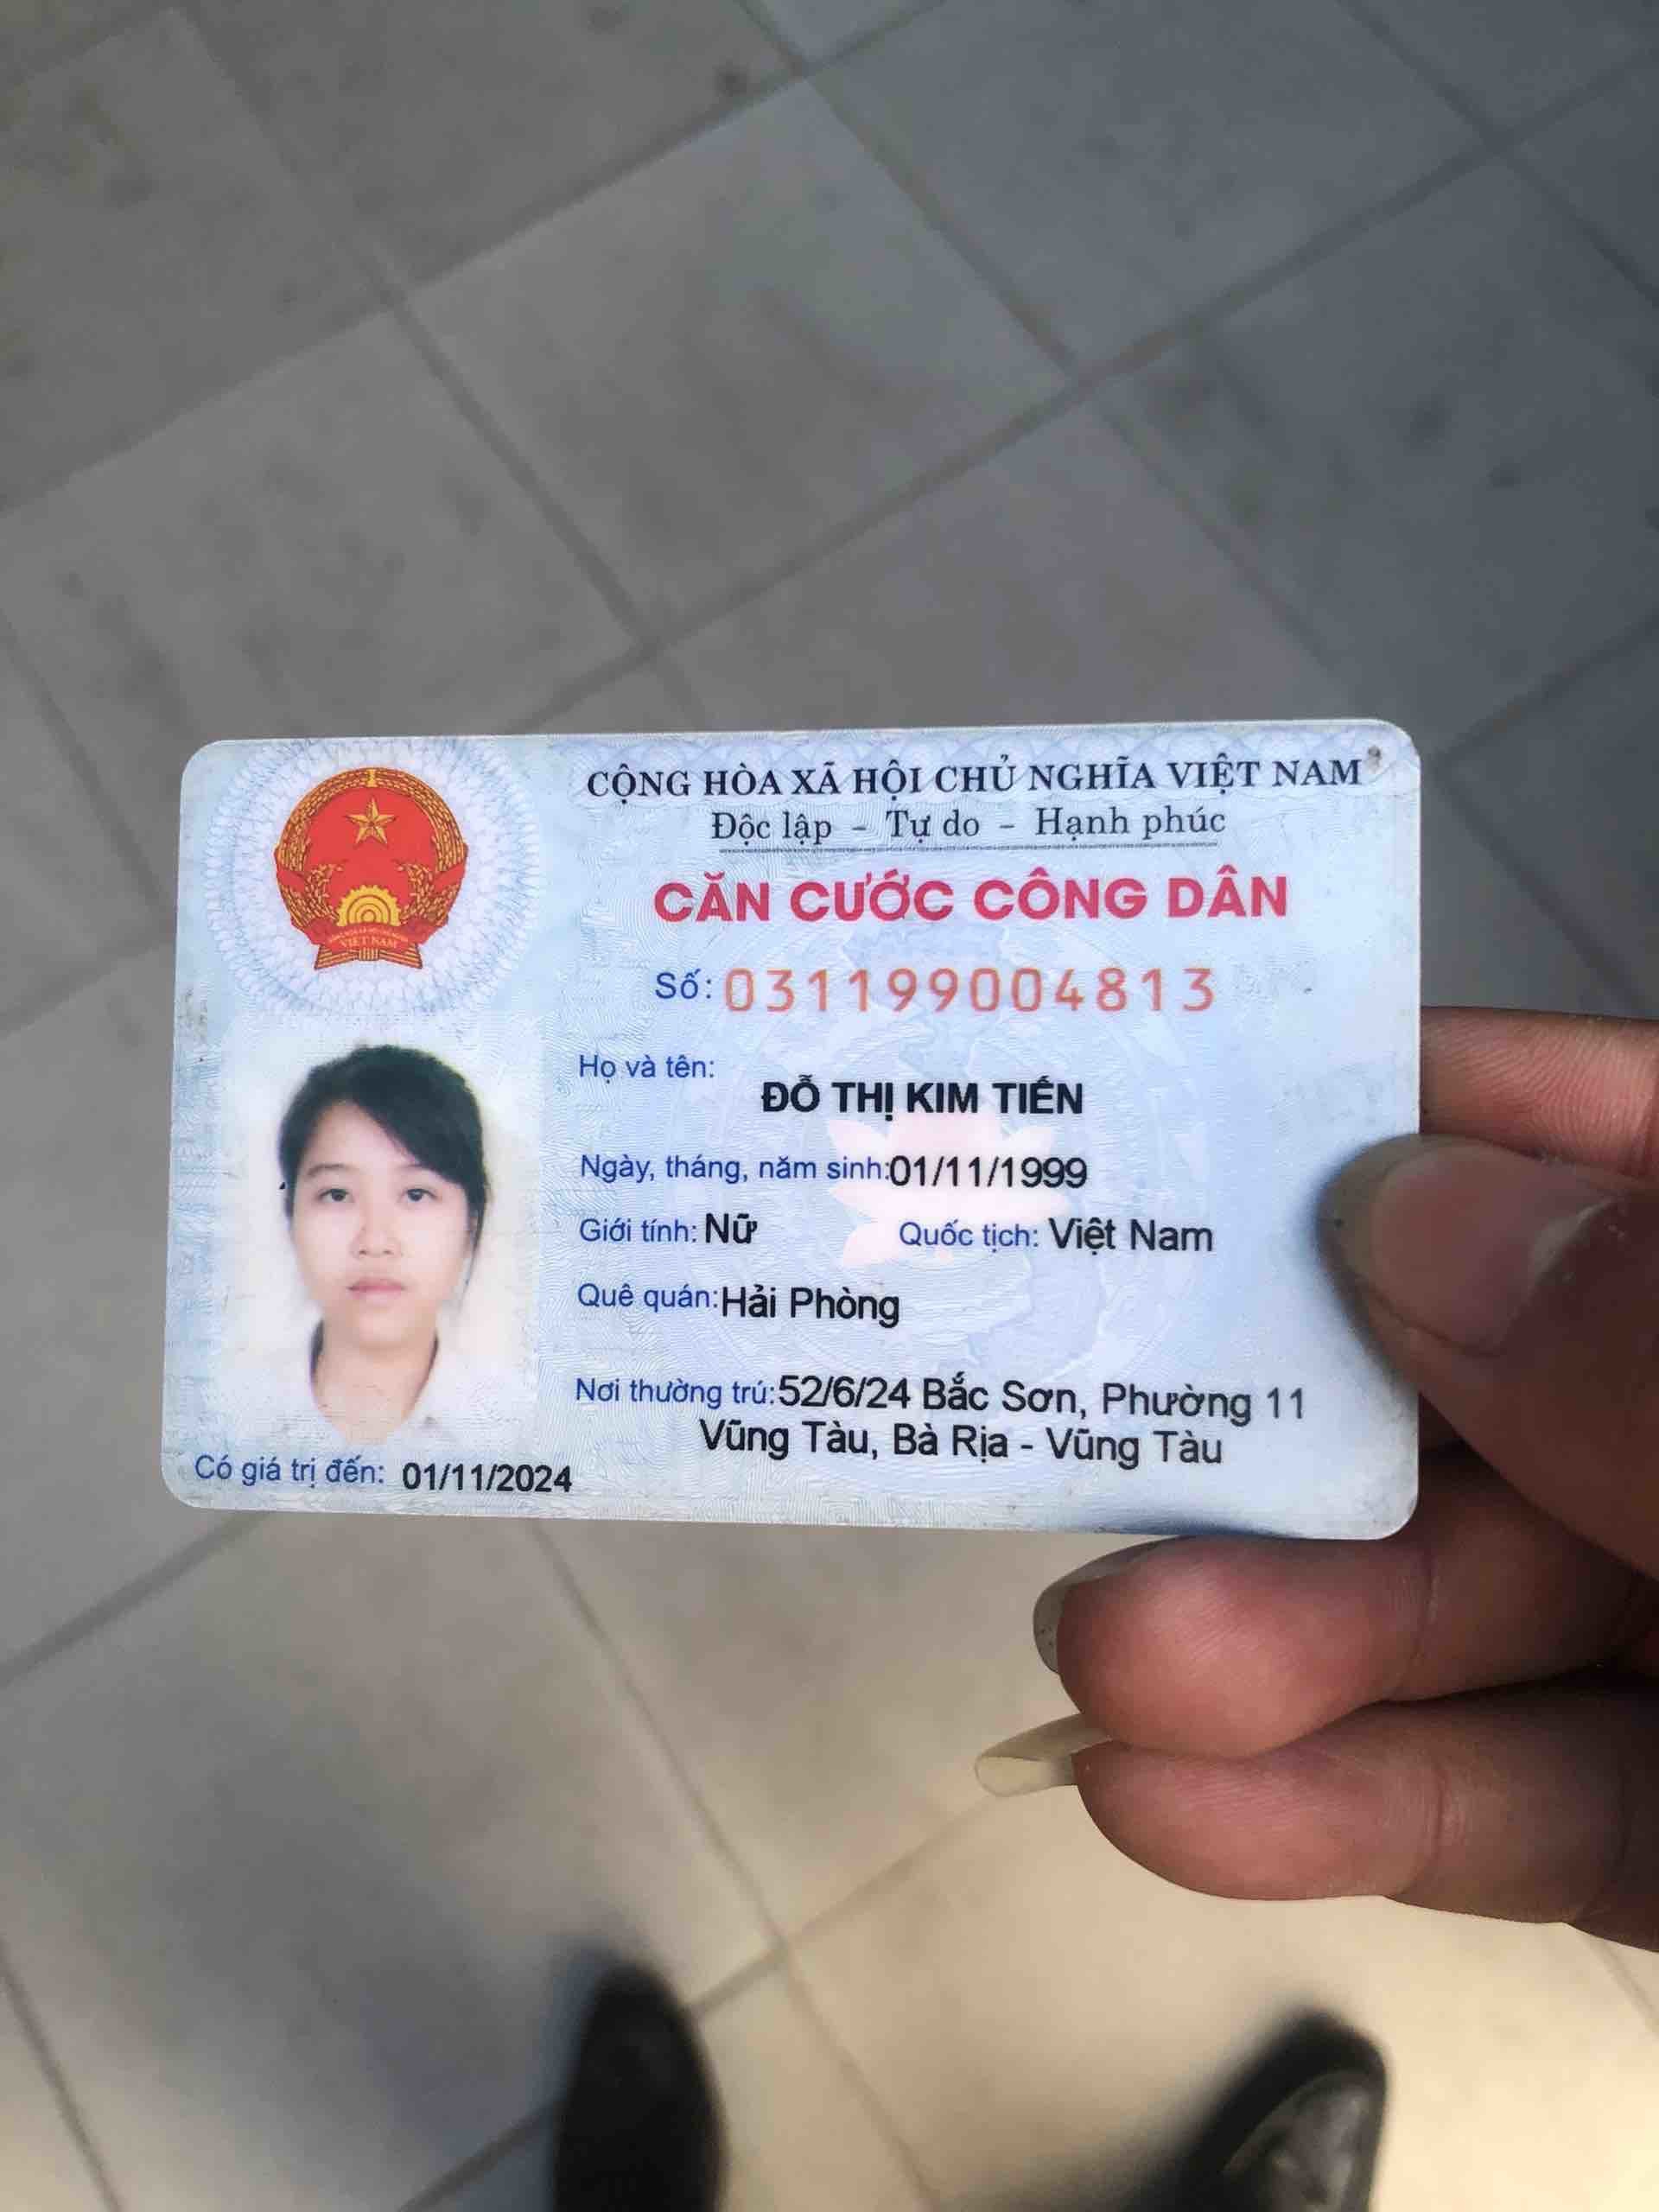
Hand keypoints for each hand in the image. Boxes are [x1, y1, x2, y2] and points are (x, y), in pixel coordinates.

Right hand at [1029, 1009, 1658, 1949]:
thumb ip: (1654, 1349)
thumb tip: (1406, 1205)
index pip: (1604, 1148)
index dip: (1409, 1111)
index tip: (1189, 1110)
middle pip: (1487, 1387)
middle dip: (1284, 1429)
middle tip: (1083, 1433)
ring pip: (1470, 1610)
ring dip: (1272, 1640)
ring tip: (1104, 1663)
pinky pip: (1511, 1802)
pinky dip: (1346, 1809)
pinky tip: (1176, 1809)